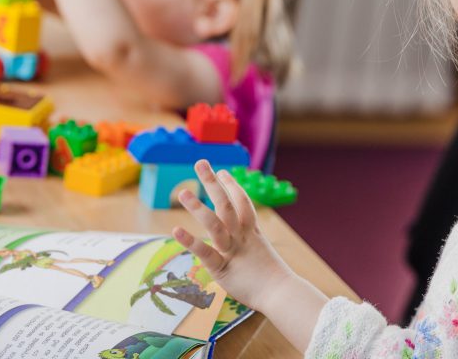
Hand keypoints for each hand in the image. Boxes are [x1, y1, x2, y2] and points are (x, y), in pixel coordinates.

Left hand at [172, 160, 295, 311]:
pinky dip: (190, 242)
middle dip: (213, 183)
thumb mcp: (261, 254)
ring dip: (198, 208)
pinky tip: (176, 231)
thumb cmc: (273, 280)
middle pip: (227, 204)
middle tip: (200, 163)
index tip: (222, 172)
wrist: (282, 294)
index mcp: (251, 233)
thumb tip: (246, 242)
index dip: (232, 186)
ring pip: (216, 224)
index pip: (242, 202)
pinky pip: (206, 252)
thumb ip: (251, 245)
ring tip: (182, 192)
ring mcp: (232, 250)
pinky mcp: (222, 268)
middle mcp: (242, 236)